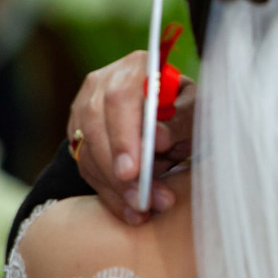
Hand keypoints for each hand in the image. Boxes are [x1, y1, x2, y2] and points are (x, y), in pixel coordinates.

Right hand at [68, 51, 195, 223]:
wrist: (174, 113)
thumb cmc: (188, 106)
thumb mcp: (197, 108)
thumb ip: (181, 120)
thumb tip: (156, 139)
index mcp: (136, 66)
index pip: (120, 98)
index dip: (123, 136)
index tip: (133, 171)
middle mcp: (103, 83)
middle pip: (97, 127)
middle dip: (118, 170)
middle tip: (142, 200)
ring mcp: (85, 107)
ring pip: (87, 151)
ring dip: (115, 188)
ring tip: (143, 210)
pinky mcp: (79, 134)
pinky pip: (86, 167)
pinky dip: (108, 193)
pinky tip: (130, 211)